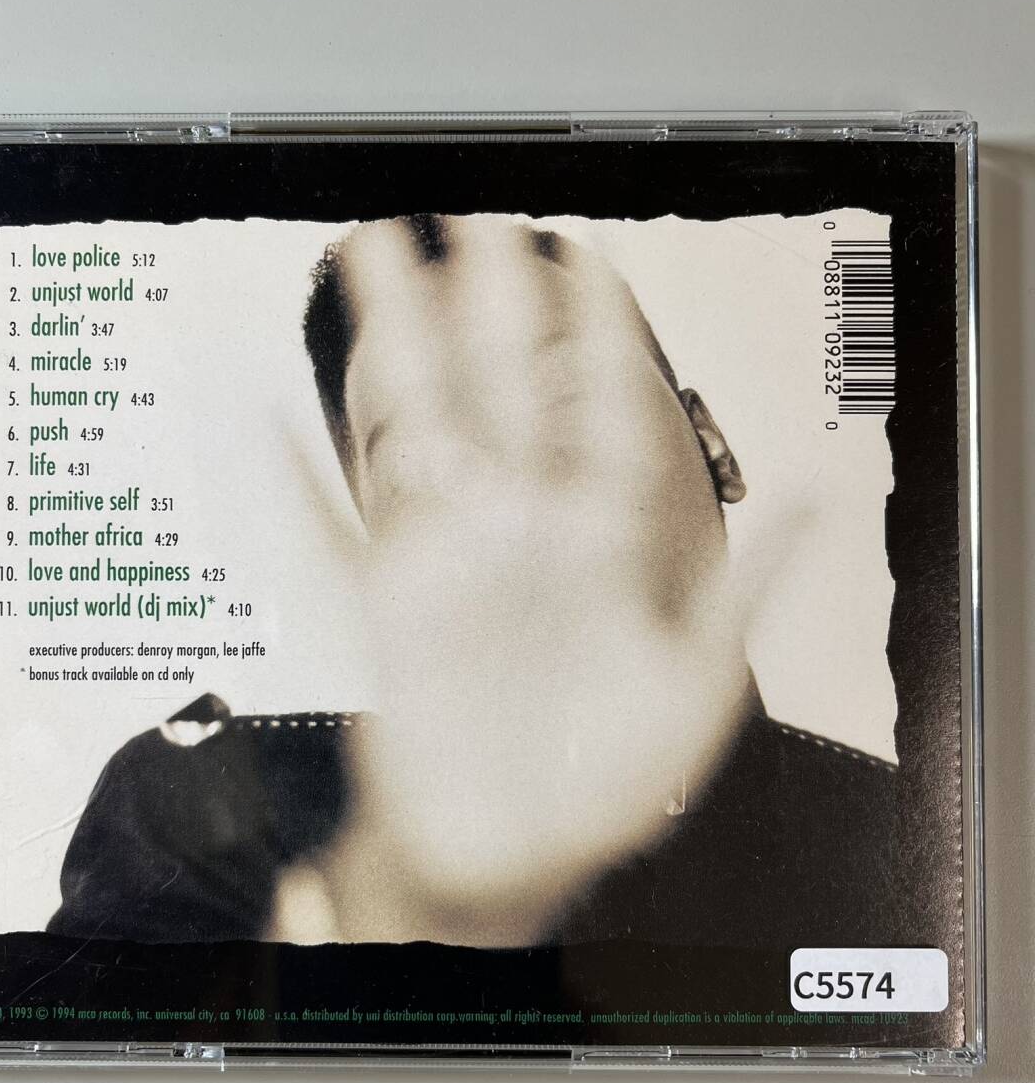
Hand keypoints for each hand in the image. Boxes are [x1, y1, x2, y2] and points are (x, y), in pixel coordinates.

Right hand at [298, 215, 799, 944]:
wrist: (511, 860)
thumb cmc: (605, 785)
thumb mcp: (699, 684)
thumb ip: (750, 583)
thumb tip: (812, 493)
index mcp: (597, 545)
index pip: (598, 413)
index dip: (595, 333)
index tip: (590, 257)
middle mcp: (520, 534)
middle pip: (504, 392)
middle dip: (491, 304)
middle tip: (478, 222)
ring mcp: (450, 559)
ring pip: (422, 425)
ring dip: (400, 343)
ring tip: (379, 259)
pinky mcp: (387, 603)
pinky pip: (337, 529)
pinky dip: (299, 478)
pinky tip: (271, 420)